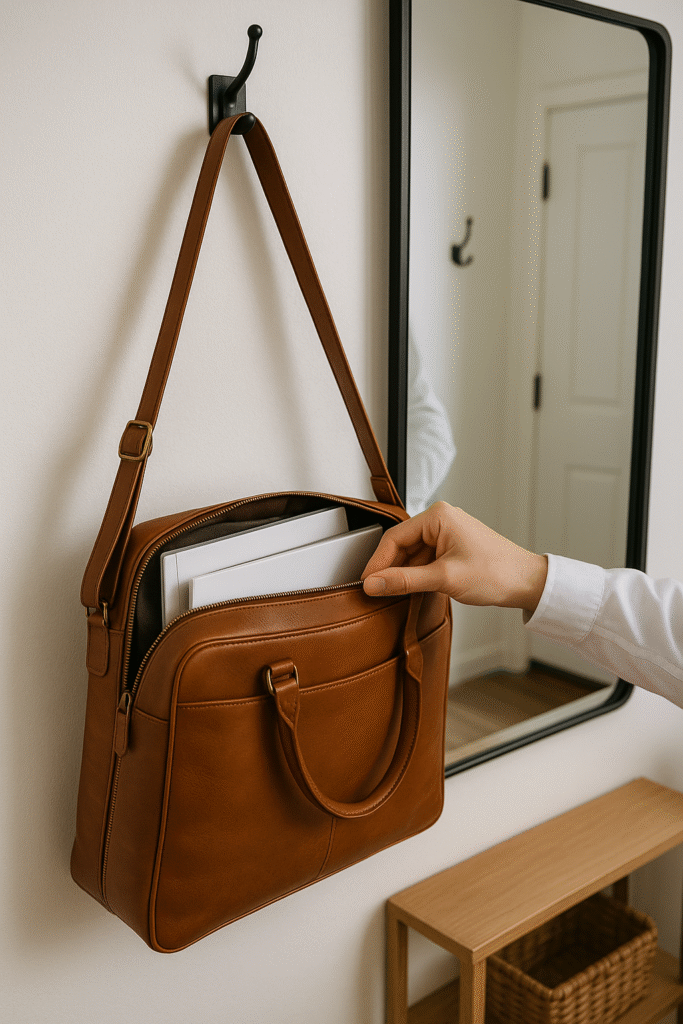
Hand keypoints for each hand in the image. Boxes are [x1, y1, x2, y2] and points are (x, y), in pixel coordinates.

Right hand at [361, 502, 547, 612]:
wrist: (527, 582)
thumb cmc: (496, 573)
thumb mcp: (444, 578)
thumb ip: (405, 580)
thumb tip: (374, 583)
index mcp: (438, 517)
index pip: (394, 538)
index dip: (377, 563)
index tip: (366, 583)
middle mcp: (441, 520)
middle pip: (401, 545)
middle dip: (390, 569)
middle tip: (377, 592)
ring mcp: (447, 534)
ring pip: (412, 555)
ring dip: (404, 574)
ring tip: (395, 594)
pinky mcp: (452, 548)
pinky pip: (425, 560)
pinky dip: (417, 575)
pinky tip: (413, 590)